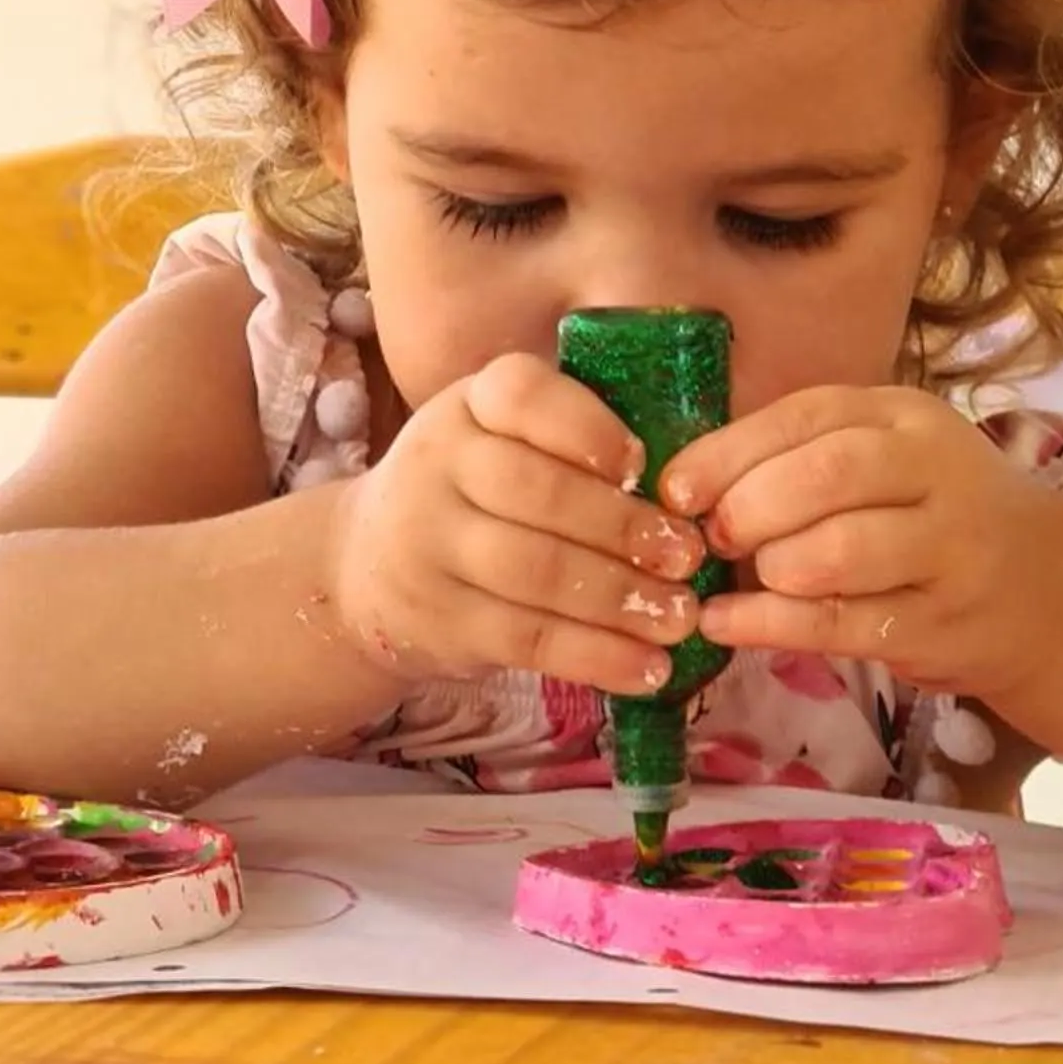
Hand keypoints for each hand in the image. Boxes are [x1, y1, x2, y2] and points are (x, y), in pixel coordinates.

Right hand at [329, 354, 706, 695]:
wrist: (366, 566)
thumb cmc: (476, 491)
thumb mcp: (502, 438)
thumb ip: (575, 441)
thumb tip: (695, 475)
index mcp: (469, 405)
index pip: (520, 395)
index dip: (586, 429)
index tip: (643, 466)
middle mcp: (437, 464)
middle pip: (536, 492)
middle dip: (624, 527)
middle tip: (690, 555)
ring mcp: (429, 544)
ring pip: (535, 570)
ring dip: (620, 599)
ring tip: (681, 618)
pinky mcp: (439, 619)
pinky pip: (527, 638)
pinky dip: (596, 657)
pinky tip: (649, 668)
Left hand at [664, 385, 1046, 690]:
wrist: (1049, 591)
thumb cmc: (934, 517)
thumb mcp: (886, 460)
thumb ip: (802, 459)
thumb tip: (686, 485)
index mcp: (907, 417)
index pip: (809, 416)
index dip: (729, 452)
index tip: (675, 487)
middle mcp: (937, 471)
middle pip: (824, 477)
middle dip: (748, 509)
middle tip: (715, 538)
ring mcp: (948, 550)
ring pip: (836, 554)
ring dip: (768, 569)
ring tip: (743, 579)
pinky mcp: (942, 624)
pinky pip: (841, 625)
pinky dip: (770, 625)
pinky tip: (728, 624)